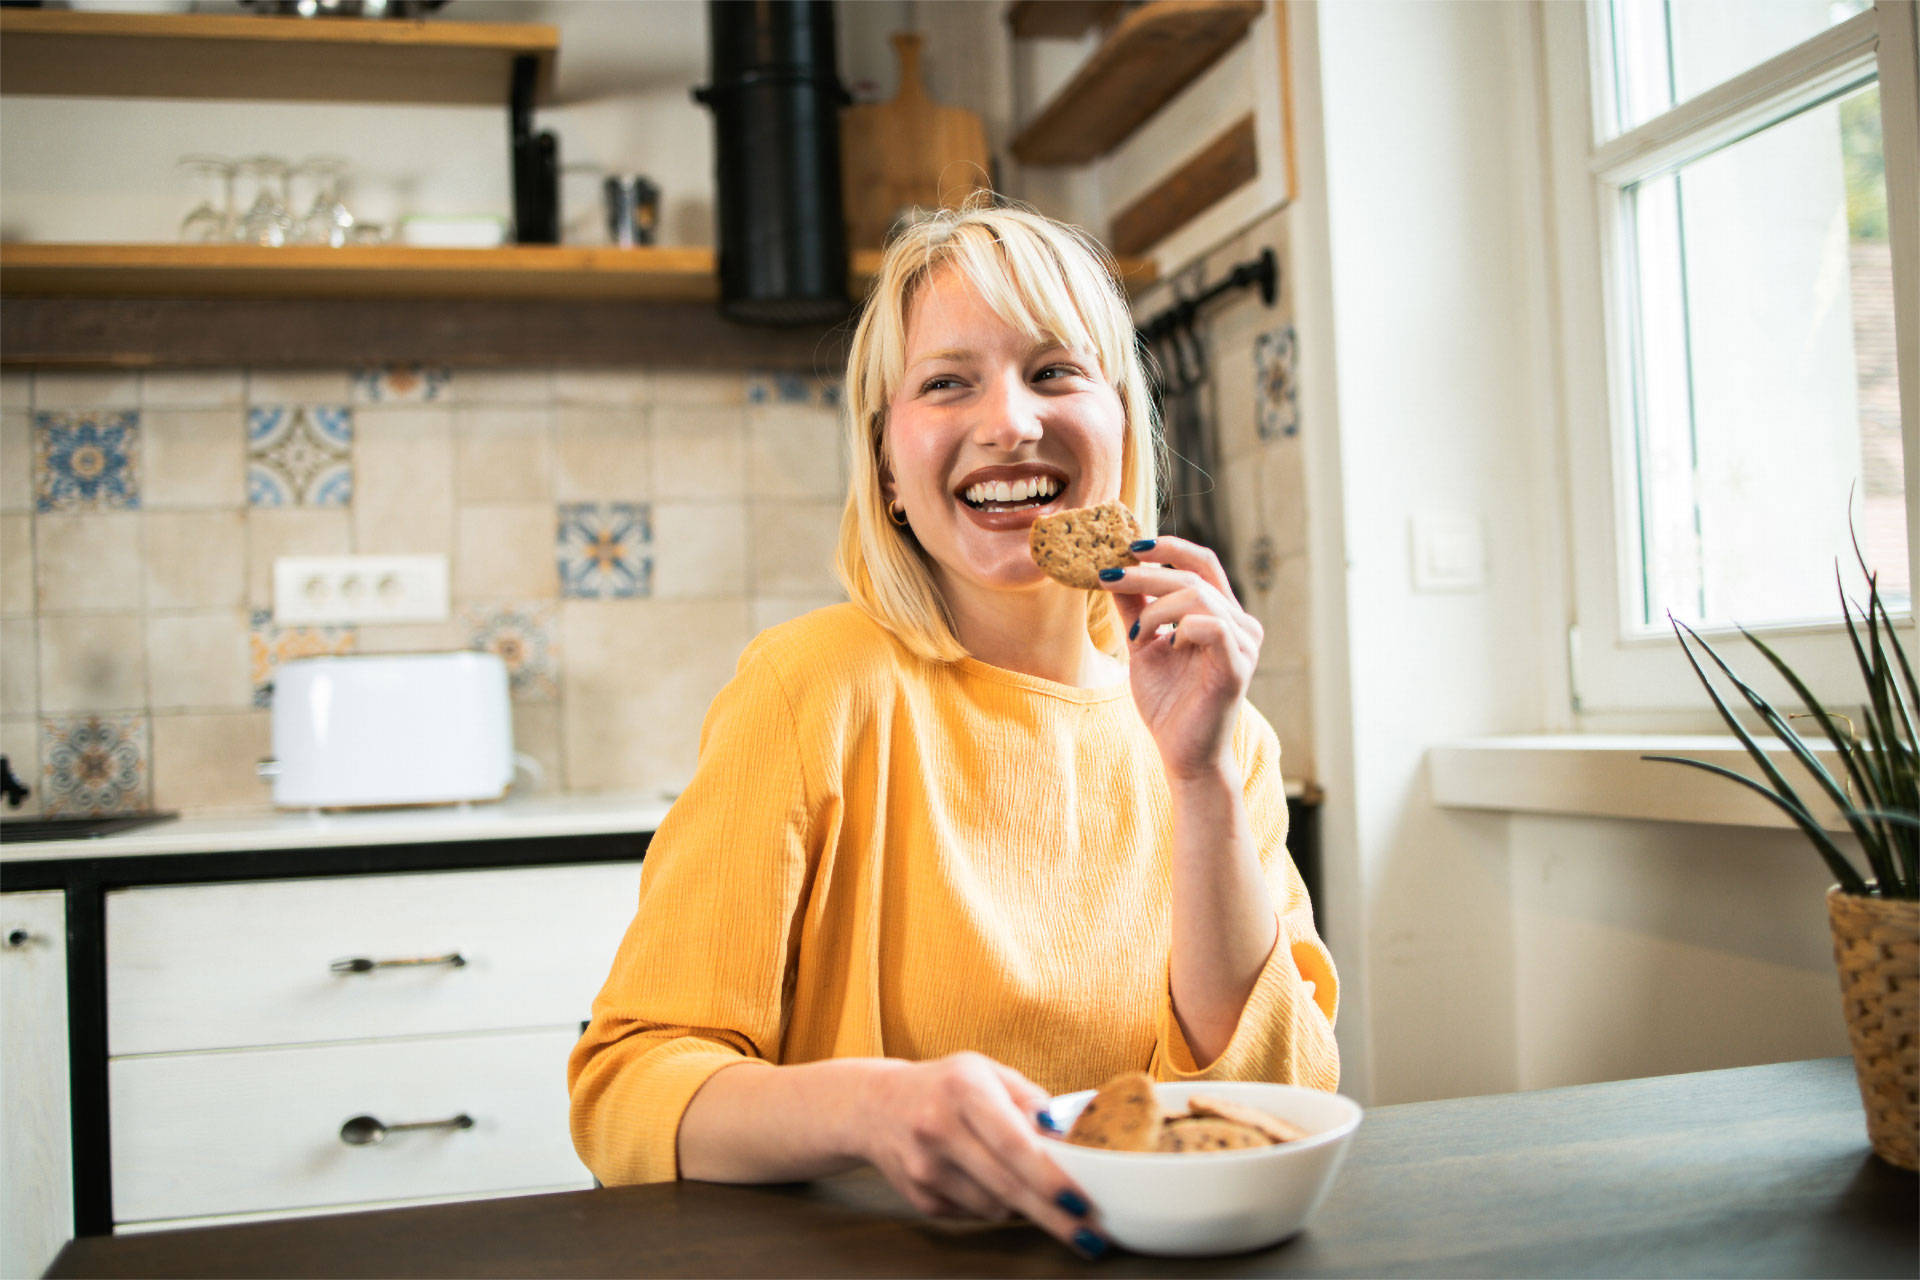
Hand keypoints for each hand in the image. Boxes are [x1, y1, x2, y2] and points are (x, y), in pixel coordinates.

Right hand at [860, 1052, 1106, 1257]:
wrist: (875, 1105)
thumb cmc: (946, 1085)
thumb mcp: (988, 1072)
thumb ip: (1030, 1100)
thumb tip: (1070, 1138)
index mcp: (964, 1089)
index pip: (1013, 1143)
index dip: (1050, 1178)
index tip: (1081, 1201)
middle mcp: (938, 1128)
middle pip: (1007, 1187)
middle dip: (1054, 1216)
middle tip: (1091, 1237)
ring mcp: (924, 1167)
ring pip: (993, 1207)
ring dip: (1021, 1204)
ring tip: (1026, 1184)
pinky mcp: (918, 1197)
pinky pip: (973, 1214)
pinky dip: (991, 1204)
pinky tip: (983, 1179)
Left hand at [1096, 536, 1261, 780]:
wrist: (1182, 754)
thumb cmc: (1167, 703)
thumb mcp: (1142, 646)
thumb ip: (1133, 609)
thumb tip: (1111, 572)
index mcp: (1221, 614)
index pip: (1203, 563)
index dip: (1170, 546)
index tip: (1130, 545)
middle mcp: (1240, 624)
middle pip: (1195, 575)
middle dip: (1146, 573)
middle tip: (1109, 576)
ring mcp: (1244, 645)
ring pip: (1199, 597)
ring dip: (1156, 607)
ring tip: (1136, 633)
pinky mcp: (1239, 667)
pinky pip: (1214, 627)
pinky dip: (1182, 628)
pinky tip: (1167, 645)